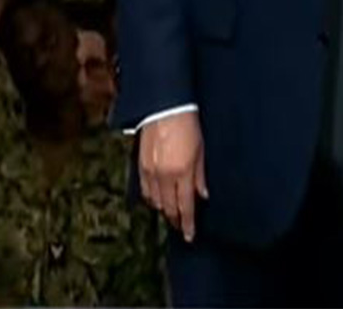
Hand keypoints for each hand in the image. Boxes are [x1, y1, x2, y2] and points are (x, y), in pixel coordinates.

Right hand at [139, 112, 207, 241]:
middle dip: (175, 220)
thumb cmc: (188, 125)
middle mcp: (165, 175)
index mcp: (183, 172)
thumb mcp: (202, 150)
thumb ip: (200, 176)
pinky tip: (157, 200)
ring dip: (164, 209)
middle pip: (169, 208)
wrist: (166, 107)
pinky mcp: (140, 166)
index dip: (187, 223)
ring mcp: (150, 172)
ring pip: (155, 201)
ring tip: (172, 213)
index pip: (185, 206)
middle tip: (181, 227)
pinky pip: (145, 190)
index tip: (190, 235)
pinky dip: (152, 198)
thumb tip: (202, 195)